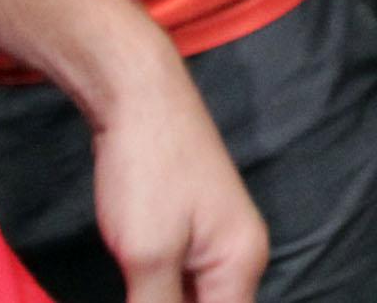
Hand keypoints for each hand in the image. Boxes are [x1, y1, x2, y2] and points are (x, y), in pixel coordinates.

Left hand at [90, 47, 268, 301]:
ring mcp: (217, 239)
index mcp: (242, 264)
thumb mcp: (149, 256)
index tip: (147, 299)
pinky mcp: (193, 227)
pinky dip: (159, 292)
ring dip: (163, 301)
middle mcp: (241, 255)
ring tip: (135, 284)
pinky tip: (134, 286)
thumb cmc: (149, 168)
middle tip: (137, 289)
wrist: (141, 94)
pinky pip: (184, 280)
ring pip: (196, 298)